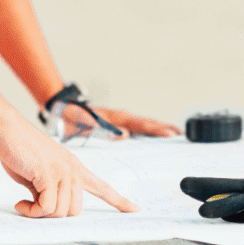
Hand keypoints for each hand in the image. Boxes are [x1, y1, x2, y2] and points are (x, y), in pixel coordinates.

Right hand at [0, 118, 139, 217]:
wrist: (7, 129)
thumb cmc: (19, 147)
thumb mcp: (39, 173)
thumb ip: (49, 188)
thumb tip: (46, 208)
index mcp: (74, 166)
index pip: (102, 186)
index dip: (119, 200)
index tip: (134, 209)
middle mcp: (73, 169)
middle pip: (75, 210)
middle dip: (53, 214)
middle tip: (34, 207)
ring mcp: (63, 172)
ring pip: (60, 212)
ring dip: (38, 213)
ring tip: (25, 203)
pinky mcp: (49, 175)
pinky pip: (45, 208)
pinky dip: (30, 211)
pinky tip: (20, 203)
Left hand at [60, 103, 180, 139]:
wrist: (61, 108)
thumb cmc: (73, 116)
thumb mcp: (86, 123)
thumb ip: (104, 129)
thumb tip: (125, 135)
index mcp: (116, 118)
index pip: (141, 124)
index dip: (156, 130)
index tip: (171, 134)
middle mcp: (120, 117)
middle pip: (146, 123)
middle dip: (164, 128)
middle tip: (181, 135)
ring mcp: (119, 119)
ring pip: (143, 124)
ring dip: (158, 128)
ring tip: (175, 134)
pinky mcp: (116, 123)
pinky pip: (136, 126)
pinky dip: (147, 129)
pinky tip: (152, 136)